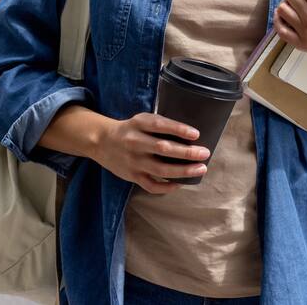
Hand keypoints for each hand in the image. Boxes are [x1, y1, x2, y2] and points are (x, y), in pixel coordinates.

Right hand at [92, 112, 209, 194]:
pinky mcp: (132, 176)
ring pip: (160, 169)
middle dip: (186, 152)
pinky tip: (180, 183)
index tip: (196, 134)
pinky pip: (151, 185)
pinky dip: (167, 187)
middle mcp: (135, 143)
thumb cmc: (130, 129)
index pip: (160, 126)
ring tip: (200, 169)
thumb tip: (190, 134)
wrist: (101, 142)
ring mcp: (133, 162)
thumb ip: (161, 125)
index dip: (178, 129)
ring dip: (183, 171)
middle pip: (163, 149)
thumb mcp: (142, 119)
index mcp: (138, 124)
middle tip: (205, 153)